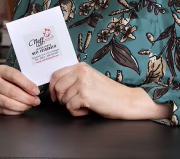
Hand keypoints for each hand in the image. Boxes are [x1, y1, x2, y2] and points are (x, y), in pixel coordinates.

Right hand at [0, 65, 40, 114]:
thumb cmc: (5, 80)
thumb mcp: (12, 74)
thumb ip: (22, 79)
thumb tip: (35, 90)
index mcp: (0, 70)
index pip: (15, 76)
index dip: (27, 85)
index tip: (36, 91)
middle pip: (12, 91)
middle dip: (27, 98)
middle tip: (36, 101)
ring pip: (8, 103)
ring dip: (22, 106)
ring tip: (29, 105)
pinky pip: (5, 110)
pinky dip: (15, 111)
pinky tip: (21, 109)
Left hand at [49, 63, 170, 119]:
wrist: (127, 101)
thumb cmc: (109, 93)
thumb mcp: (90, 79)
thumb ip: (75, 78)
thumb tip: (56, 87)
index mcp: (81, 66)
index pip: (56, 74)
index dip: (52, 88)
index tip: (54, 96)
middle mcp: (81, 72)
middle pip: (57, 87)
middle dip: (61, 99)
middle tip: (73, 103)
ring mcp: (82, 83)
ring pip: (63, 99)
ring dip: (72, 106)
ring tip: (85, 105)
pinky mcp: (85, 95)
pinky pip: (70, 107)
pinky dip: (77, 112)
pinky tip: (88, 110)